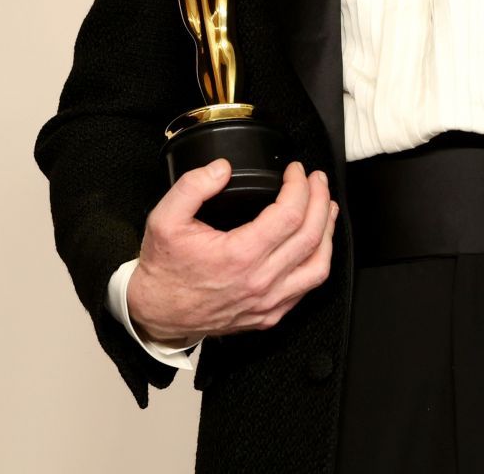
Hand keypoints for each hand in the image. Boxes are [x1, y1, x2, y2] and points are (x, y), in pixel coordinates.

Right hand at [126, 159, 337, 344]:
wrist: (156, 313)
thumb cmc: (164, 269)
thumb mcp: (165, 218)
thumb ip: (192, 186)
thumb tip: (222, 168)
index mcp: (239, 256)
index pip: (290, 214)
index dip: (299, 186)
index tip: (296, 171)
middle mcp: (260, 282)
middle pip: (311, 236)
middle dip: (320, 200)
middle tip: (317, 180)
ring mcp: (268, 302)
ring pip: (318, 266)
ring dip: (328, 233)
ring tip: (327, 208)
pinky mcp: (269, 315)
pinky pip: (306, 288)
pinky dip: (317, 262)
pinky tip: (315, 244)